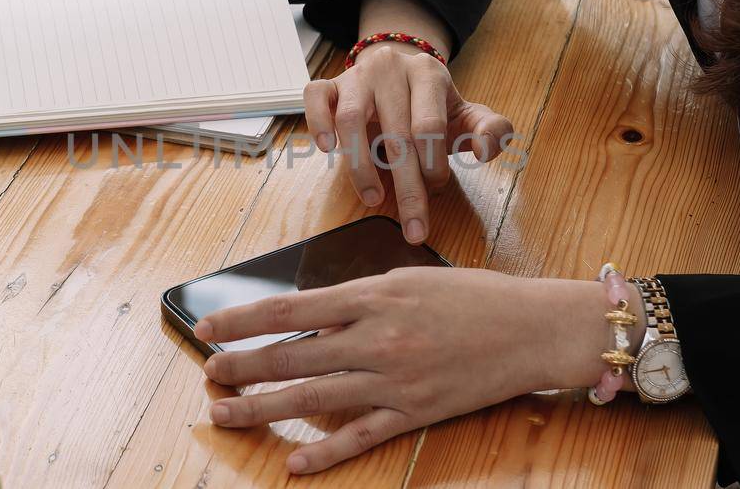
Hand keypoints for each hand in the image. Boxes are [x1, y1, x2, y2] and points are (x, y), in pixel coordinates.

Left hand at [192, 267, 613, 474]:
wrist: (532, 329)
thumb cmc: (473, 297)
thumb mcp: (408, 279)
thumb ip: (358, 297)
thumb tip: (307, 313)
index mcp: (372, 296)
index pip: (287, 308)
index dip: (240, 320)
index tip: (207, 327)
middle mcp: (376, 339)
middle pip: (289, 356)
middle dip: (240, 366)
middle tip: (208, 374)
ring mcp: (393, 381)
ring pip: (311, 398)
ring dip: (261, 407)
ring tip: (223, 413)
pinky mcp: (414, 413)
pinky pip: (360, 435)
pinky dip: (324, 450)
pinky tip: (293, 460)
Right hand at [303, 0, 513, 243]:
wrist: (399, 71)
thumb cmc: (433, 105)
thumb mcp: (467, 115)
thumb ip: (491, 130)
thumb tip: (486, 150)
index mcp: (428, 74)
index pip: (429, 125)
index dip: (433, 164)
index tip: (436, 192)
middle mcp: (391, 68)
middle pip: (395, 132)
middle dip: (406, 186)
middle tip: (413, 228)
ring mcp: (356, 75)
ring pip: (351, 118)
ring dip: (361, 166)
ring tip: (373, 199)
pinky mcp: (329, 84)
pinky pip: (315, 96)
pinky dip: (318, 123)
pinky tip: (329, 151)